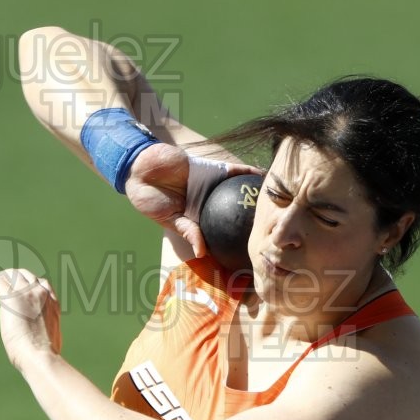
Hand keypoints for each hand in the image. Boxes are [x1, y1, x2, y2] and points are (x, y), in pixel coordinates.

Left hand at [0, 269, 61, 369]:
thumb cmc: (44, 355)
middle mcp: (41, 293)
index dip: (25, 286)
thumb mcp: (50, 337)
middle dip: (10, 278)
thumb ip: (44, 329)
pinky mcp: (11, 297)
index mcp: (52, 302)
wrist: (40, 355)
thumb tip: (40, 338)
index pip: (40, 283)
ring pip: (9, 274)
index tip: (16, 295)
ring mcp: (27, 293)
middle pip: (24, 274)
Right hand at [125, 144, 262, 256]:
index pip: (221, 233)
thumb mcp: (167, 218)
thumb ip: (187, 231)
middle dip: (252, 220)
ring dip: (255, 196)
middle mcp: (210, 204)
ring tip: (277, 203)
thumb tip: (202, 252)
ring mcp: (213, 187)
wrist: (141, 167)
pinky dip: (248, 173)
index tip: (253, 252)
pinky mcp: (213, 170)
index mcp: (198, 219)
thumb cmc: (149, 198)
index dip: (235, 241)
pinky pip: (234, 172)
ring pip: (239, 192)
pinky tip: (264, 176)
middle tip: (272, 228)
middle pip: (236, 213)